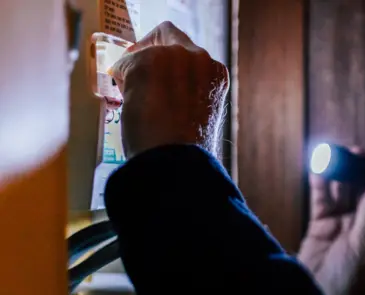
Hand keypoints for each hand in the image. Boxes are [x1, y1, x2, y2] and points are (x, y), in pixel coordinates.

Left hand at [110, 21, 228, 157]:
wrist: (176, 160)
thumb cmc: (188, 150)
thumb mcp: (200, 115)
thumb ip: (189, 93)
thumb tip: (163, 90)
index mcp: (216, 74)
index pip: (190, 51)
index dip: (172, 62)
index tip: (160, 76)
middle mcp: (199, 58)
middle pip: (167, 39)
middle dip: (152, 60)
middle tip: (142, 84)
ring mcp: (174, 57)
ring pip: (145, 51)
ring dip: (137, 70)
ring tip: (137, 99)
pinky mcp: (147, 61)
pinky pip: (126, 63)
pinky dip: (123, 80)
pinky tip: (131, 103)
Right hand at [297, 147, 364, 294]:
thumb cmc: (350, 277)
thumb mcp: (364, 244)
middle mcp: (362, 224)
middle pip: (362, 191)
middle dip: (360, 171)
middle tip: (357, 151)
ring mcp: (340, 223)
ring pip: (341, 191)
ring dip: (340, 173)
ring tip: (337, 153)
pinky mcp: (320, 224)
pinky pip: (322, 199)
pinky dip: (320, 183)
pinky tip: (319, 167)